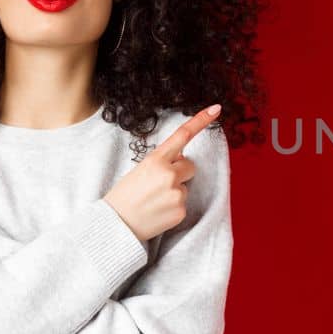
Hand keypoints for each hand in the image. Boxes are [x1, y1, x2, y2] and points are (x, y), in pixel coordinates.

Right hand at [103, 104, 220, 242]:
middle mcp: (169, 174)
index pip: (182, 135)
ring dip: (175, 191)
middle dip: (180, 172)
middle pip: (190, 166)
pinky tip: (158, 212)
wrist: (115, 225)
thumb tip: (182, 159)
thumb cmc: (125, 196)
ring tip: (154, 201)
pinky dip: (174, 207)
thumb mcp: (139, 170)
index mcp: (155, 160)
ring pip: (186, 186)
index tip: (217, 109)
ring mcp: (177, 193)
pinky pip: (184, 203)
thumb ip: (162, 162)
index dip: (201, 120)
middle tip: (158, 185)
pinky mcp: (181, 210)